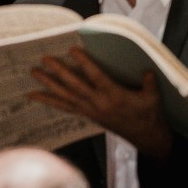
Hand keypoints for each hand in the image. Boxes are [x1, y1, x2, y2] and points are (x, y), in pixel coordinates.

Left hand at [29, 47, 172, 159]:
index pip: (97, 77)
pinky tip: (33, 95)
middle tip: (45, 59)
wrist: (146, 137)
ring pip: (66, 96)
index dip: (85, 64)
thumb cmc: (150, 114)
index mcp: (115, 96)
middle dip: (60, 72)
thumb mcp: (153, 98)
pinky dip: (49, 100)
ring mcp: (91, 110)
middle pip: (76, 86)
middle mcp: (99, 103)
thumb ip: (150, 83)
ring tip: (34, 73)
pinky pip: (65, 107)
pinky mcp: (88, 115)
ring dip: (49, 85)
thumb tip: (148, 69)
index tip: (73, 50)